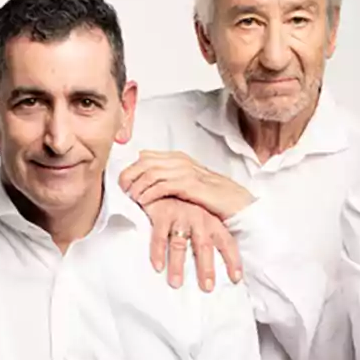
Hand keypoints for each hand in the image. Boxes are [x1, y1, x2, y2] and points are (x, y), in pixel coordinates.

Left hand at [119, 150, 254, 220]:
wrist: (237, 202)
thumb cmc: (212, 196)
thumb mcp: (187, 183)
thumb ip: (169, 177)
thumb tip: (145, 177)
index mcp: (178, 158)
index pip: (145, 156)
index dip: (130, 169)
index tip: (123, 185)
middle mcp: (180, 161)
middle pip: (144, 162)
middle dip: (129, 177)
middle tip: (123, 192)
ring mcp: (186, 171)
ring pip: (150, 173)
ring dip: (137, 187)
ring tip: (132, 199)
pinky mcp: (190, 185)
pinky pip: (162, 186)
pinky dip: (149, 194)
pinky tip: (144, 203)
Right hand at [144, 198, 241, 290]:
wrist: (160, 184)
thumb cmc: (181, 206)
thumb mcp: (199, 218)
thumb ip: (206, 237)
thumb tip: (211, 266)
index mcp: (211, 220)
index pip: (226, 241)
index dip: (232, 260)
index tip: (236, 278)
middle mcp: (198, 218)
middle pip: (204, 246)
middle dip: (206, 268)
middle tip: (207, 287)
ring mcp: (180, 215)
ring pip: (180, 244)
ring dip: (178, 265)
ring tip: (176, 284)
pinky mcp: (162, 213)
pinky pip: (159, 236)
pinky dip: (158, 252)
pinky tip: (157, 266)